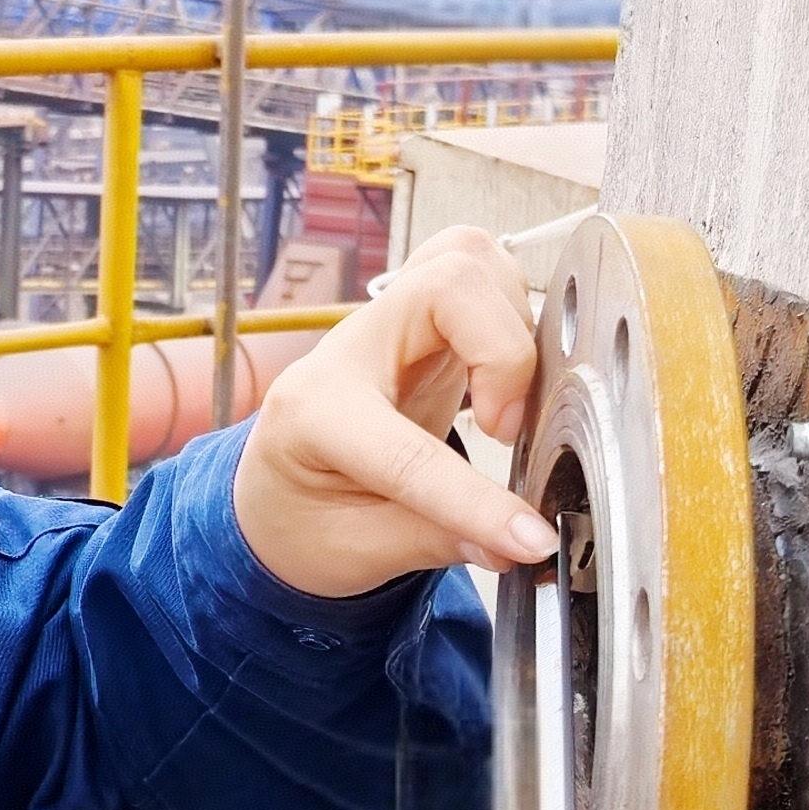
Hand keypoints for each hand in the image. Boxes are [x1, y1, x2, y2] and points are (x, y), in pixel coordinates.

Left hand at [230, 229, 557, 597]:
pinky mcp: (420, 316)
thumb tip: (518, 545)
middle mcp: (349, 350)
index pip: (408, 451)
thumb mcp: (355, 552)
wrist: (277, 488)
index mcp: (312, 417)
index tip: (531, 539)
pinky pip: (478, 269)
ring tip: (510, 400)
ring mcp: (386, 322)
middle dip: (505, 351)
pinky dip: (512, 309)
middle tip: (507, 430)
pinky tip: (508, 371)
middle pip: (446, 285)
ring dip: (512, 323)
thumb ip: (435, 542)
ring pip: (466, 257)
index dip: (478, 499)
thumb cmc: (303, 517)